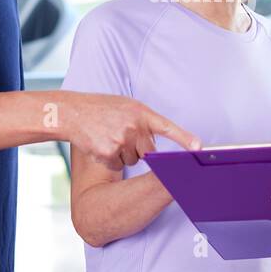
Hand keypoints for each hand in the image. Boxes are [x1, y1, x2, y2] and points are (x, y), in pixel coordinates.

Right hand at [61, 92, 200, 170]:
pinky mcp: (109, 153)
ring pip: (133, 160)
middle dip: (138, 148)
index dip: (184, 139)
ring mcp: (121, 140)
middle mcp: (134, 126)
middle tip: (121, 134)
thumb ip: (143, 121)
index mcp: (141, 112)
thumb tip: (155, 146)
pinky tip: (100, 144)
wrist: (72, 112)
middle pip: (149, 152)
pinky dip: (110, 159)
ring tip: (108, 136)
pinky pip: (118, 165)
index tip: (198, 148)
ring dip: (123, 154)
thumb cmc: (101, 109)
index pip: (168, 127)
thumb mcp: (125, 106)